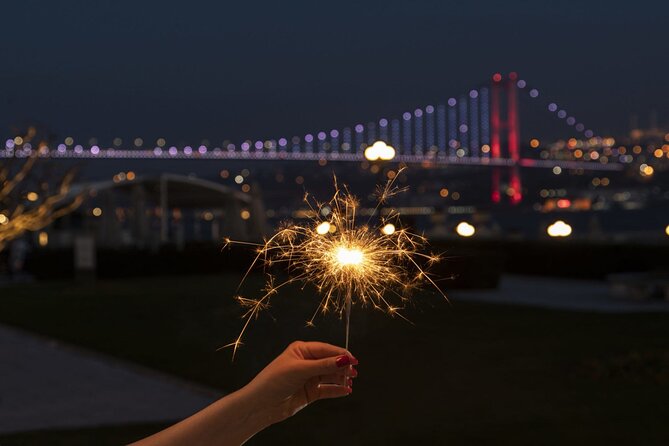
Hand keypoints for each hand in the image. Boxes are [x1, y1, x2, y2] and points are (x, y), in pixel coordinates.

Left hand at [242, 341, 357, 422]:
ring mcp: (309, 378)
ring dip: (341, 379)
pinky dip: (337, 390)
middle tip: (353, 372)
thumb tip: (344, 359)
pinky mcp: (310, 392)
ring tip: (350, 382)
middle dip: (342, 367)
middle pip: (330, 362)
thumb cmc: (274, 381)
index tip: (353, 359)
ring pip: (330, 376)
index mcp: (301, 350)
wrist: (261, 405)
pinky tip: (345, 391)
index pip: (326, 349)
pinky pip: (327, 390)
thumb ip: (324, 365)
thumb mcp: (300, 369)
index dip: (340, 354)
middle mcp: (306, 362)